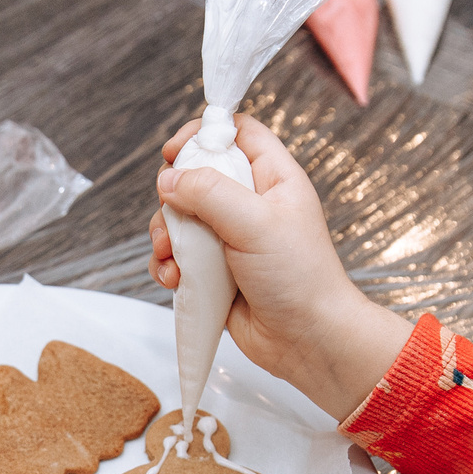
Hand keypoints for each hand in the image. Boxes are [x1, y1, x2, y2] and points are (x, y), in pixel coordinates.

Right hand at [148, 114, 410, 422]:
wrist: (307, 340)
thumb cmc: (299, 277)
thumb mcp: (255, 222)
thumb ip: (210, 193)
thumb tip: (169, 180)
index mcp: (272, 178)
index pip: (236, 133)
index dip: (203, 133)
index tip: (174, 152)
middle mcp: (250, 203)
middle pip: (196, 175)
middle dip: (174, 195)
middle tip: (172, 215)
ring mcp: (230, 237)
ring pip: (180, 218)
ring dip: (165, 236)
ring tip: (172, 258)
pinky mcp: (214, 271)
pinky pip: (177, 256)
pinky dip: (168, 266)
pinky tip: (175, 280)